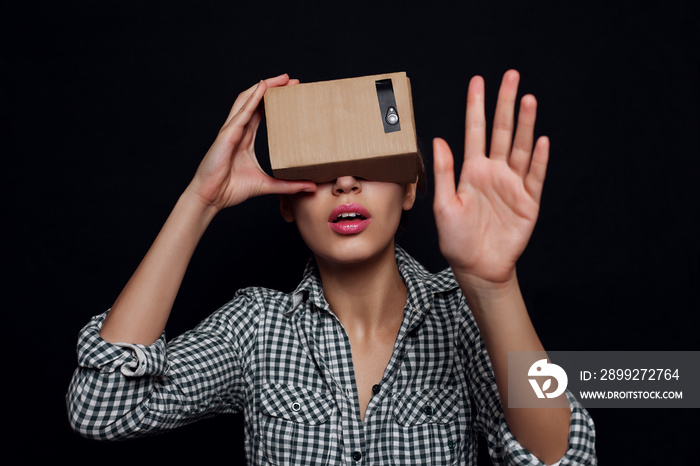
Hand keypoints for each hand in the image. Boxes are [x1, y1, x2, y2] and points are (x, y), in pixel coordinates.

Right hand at [187, 74, 316, 210]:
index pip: (261, 111)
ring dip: (265, 87)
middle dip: (273, 88)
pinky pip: (242, 112)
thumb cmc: (231, 189)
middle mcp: (238, 130)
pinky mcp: (227, 135)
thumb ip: (289, 185)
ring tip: (282, 78)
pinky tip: (263, 87)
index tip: (292, 92)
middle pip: (256, 101)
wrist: (211, 198)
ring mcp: (231, 130)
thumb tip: (312, 186)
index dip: (275, 100)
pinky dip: (253, 98)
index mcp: (245, 138)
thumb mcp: (267, 185)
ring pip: (248, 100)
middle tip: (293, 81)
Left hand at [433, 70, 548, 285]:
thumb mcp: (444, 206)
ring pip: (520, 147)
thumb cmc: (456, 240)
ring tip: (528, 99)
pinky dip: (538, 159)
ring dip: (525, 124)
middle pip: (501, 131)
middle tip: (511, 76)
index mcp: (472, 171)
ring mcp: (513, 185)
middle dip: (505, 103)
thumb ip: (444, 172)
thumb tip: (438, 140)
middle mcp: (494, 172)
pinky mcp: (529, 201)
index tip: (478, 81)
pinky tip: (540, 140)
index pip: (475, 131)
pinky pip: (535, 175)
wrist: (478, 267)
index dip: (476, 107)